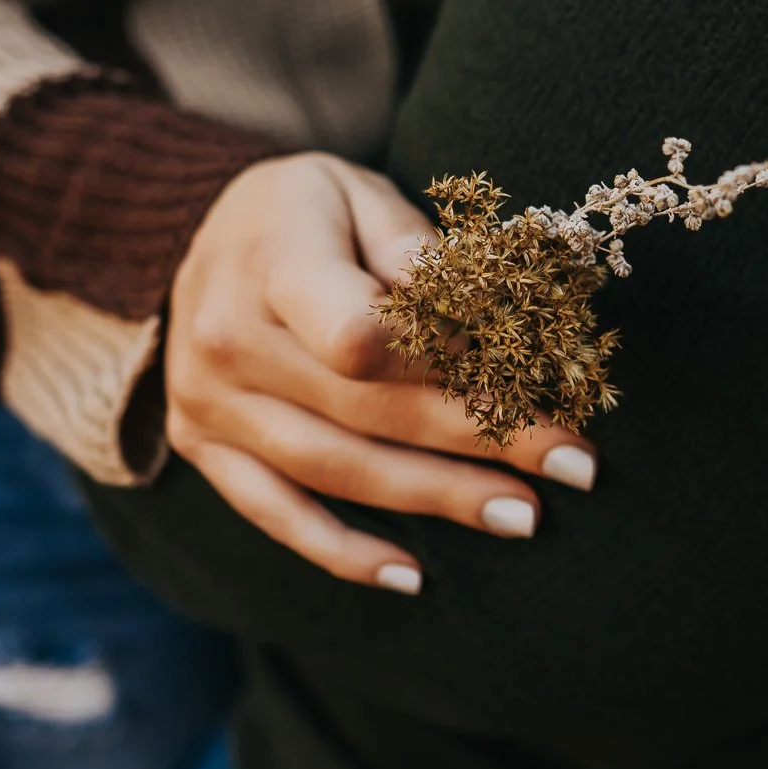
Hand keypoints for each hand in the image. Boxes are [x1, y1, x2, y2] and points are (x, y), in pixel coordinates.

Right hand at [166, 153, 596, 593]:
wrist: (194, 232)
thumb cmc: (301, 209)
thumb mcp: (356, 189)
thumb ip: (411, 243)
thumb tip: (474, 304)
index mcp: (270, 263)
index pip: (360, 335)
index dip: (444, 357)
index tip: (521, 368)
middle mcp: (228, 342)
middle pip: (368, 409)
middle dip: (481, 440)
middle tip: (573, 466)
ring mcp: (209, 403)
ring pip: (335, 468)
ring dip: (435, 499)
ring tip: (523, 517)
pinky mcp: (203, 447)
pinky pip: (275, 513)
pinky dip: (341, 553)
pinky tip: (412, 579)